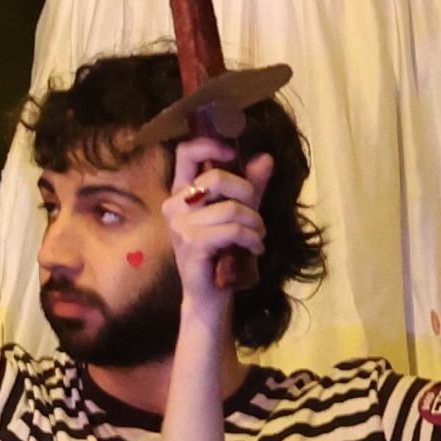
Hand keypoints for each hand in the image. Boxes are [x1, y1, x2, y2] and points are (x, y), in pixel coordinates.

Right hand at [163, 140, 270, 304]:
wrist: (209, 295)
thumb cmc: (221, 252)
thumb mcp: (239, 213)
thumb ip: (250, 186)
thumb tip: (266, 158)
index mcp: (181, 192)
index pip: (185, 152)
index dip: (210, 145)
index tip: (233, 153)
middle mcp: (175, 205)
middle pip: (216, 177)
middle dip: (247, 192)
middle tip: (256, 213)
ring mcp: (180, 226)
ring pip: (230, 208)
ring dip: (255, 222)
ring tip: (258, 236)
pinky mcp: (192, 245)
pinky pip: (232, 230)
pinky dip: (252, 238)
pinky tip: (256, 248)